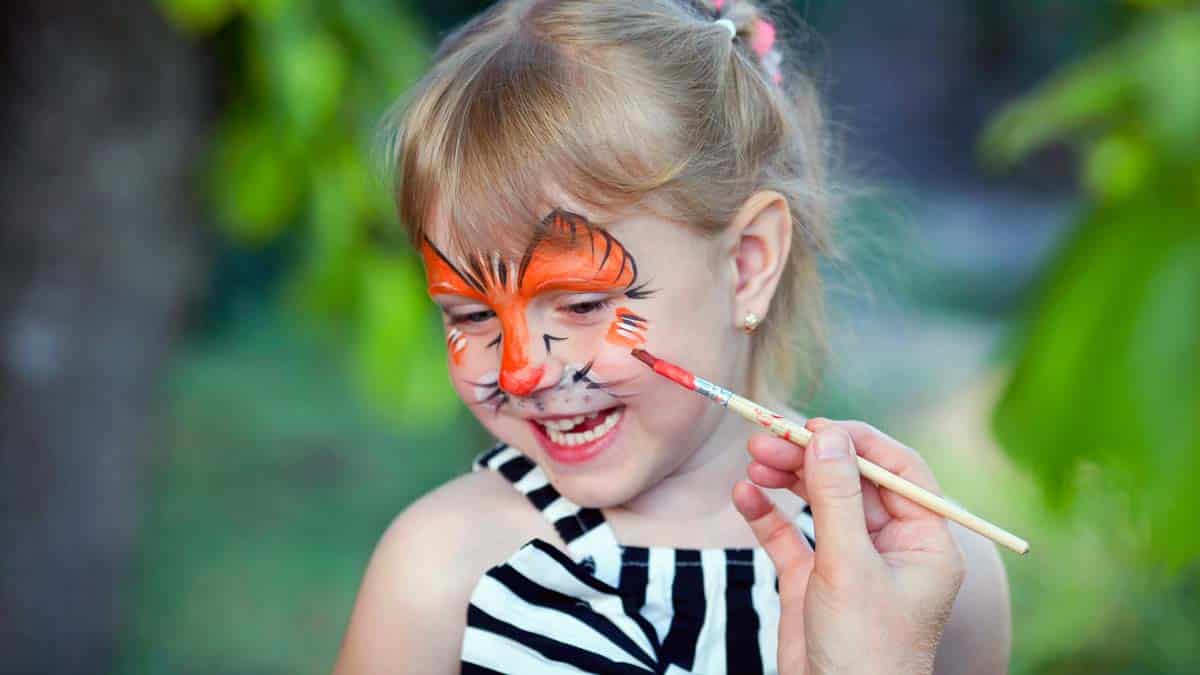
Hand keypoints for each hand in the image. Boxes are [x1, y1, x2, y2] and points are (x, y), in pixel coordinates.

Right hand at [732, 419, 965, 674]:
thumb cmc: (865, 651)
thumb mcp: (850, 567)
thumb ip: (838, 497)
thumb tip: (827, 435)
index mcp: (925, 542)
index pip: (898, 471)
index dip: (857, 443)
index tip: (814, 427)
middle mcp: (891, 547)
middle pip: (851, 481)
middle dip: (809, 457)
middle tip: (767, 438)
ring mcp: (851, 563)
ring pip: (818, 502)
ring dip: (786, 478)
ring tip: (752, 460)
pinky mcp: (815, 581)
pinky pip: (791, 535)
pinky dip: (767, 514)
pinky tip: (744, 495)